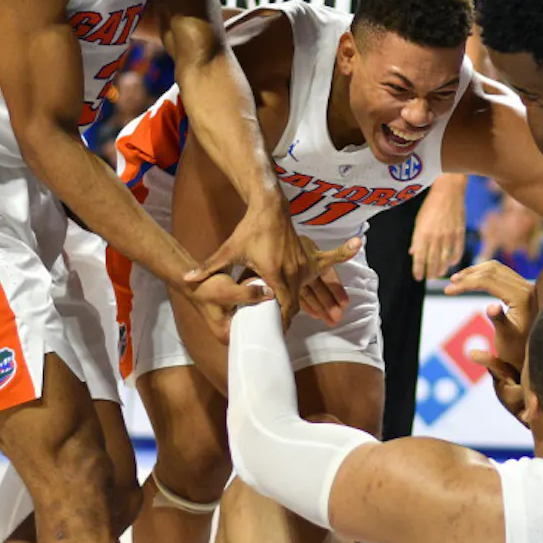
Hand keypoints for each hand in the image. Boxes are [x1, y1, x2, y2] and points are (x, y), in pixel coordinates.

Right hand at [182, 273, 271, 342]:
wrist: (193, 278)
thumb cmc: (207, 288)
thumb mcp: (229, 291)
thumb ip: (249, 294)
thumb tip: (271, 294)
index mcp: (226, 335)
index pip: (250, 340)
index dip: (264, 332)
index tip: (279, 324)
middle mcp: (228, 331)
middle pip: (252, 330)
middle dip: (264, 320)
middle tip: (280, 313)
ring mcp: (230, 321)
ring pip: (251, 319)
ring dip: (260, 310)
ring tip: (277, 306)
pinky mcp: (232, 311)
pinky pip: (248, 310)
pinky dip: (255, 304)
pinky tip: (267, 298)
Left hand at [184, 197, 356, 323]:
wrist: (269, 208)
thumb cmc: (249, 229)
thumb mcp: (228, 250)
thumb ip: (208, 267)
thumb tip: (187, 279)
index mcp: (274, 273)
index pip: (281, 306)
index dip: (278, 322)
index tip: (274, 335)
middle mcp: (293, 271)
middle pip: (294, 305)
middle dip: (288, 320)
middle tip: (279, 332)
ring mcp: (303, 264)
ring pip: (306, 294)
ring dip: (304, 306)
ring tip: (298, 318)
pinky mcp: (307, 258)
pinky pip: (325, 266)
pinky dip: (337, 265)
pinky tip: (355, 252)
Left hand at [410, 176, 466, 281]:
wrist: (448, 191)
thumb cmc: (430, 205)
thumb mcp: (419, 221)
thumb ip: (417, 239)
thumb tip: (413, 252)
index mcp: (422, 234)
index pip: (419, 258)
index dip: (418, 270)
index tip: (418, 277)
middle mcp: (435, 237)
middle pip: (432, 262)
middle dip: (430, 273)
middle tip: (429, 278)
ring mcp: (448, 236)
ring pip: (445, 259)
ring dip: (442, 269)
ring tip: (439, 274)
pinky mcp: (459, 233)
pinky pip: (457, 251)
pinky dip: (454, 259)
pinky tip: (451, 263)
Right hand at [446, 260, 536, 406]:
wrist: (533, 354)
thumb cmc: (516, 350)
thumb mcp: (506, 338)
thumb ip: (500, 321)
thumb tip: (491, 306)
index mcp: (521, 297)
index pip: (488, 281)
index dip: (466, 283)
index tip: (448, 290)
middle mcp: (526, 287)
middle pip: (491, 270)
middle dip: (468, 276)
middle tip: (450, 285)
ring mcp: (526, 286)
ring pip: (496, 268)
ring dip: (475, 272)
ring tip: (457, 280)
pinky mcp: (523, 288)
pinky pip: (501, 272)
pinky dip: (484, 273)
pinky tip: (472, 280)